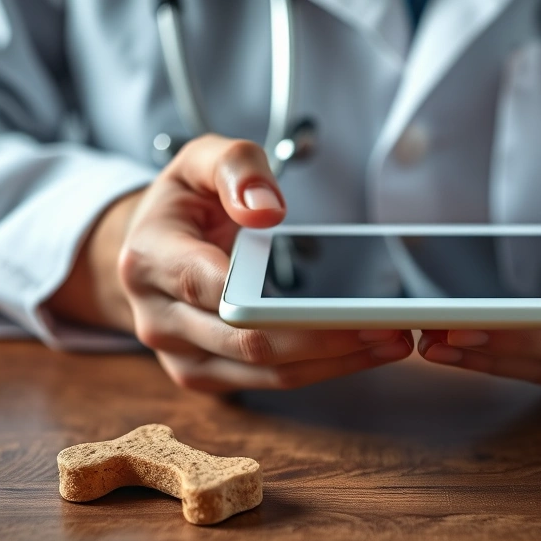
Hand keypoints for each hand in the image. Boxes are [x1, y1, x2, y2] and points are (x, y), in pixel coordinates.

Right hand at [49, 135, 412, 391]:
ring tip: (391, 341)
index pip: (209, 287)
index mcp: (149, 259)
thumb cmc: (184, 202)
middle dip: (323, 337)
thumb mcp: (201, 160)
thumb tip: (267, 210)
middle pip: (246, 341)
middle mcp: (158, 317)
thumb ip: (236, 169)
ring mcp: (181, 355)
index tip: (335, 300)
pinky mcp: (208, 375)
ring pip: (266, 371)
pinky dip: (322, 368)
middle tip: (386, 323)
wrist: (152, 246)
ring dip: (334, 361)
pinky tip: (365, 349)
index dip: (270, 300)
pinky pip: (270, 380)